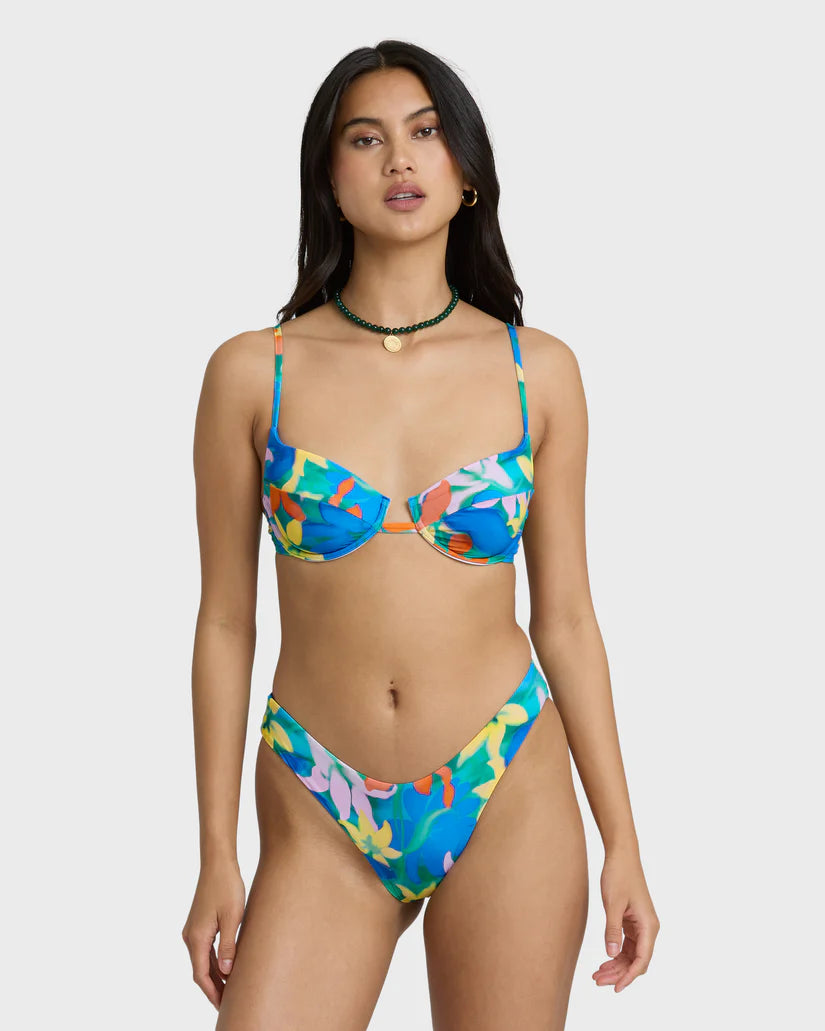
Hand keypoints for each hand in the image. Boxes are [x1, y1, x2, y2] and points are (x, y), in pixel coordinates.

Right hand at [181, 859, 245, 1009]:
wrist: (217, 863)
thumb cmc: (227, 887)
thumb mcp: (233, 917)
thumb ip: (228, 946)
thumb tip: (226, 973)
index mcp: (197, 938)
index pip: (201, 975)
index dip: (212, 993)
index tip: (223, 1006)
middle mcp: (190, 936)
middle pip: (200, 971)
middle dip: (213, 988)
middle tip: (229, 1003)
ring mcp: (192, 930)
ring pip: (202, 961)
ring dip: (214, 976)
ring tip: (230, 989)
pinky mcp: (198, 924)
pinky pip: (204, 949)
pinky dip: (213, 962)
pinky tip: (226, 967)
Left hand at [592, 845, 659, 992]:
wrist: (621, 855)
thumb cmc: (619, 875)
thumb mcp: (613, 903)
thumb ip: (612, 930)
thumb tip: (611, 954)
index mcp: (649, 925)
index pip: (642, 960)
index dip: (629, 976)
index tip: (615, 988)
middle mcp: (648, 928)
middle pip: (636, 961)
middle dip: (618, 973)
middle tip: (597, 981)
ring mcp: (640, 925)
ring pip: (631, 955)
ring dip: (616, 966)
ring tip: (597, 975)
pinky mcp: (632, 922)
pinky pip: (626, 945)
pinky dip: (616, 954)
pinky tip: (604, 961)